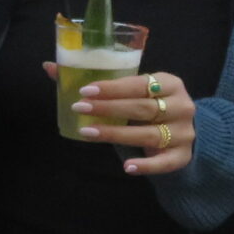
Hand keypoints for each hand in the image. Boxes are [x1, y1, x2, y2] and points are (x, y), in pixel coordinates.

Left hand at [50, 64, 197, 175]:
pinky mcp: (182, 156)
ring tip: (89, 133)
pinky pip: (164, 163)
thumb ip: (98, 83)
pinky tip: (127, 166)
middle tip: (80, 109)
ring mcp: (184, 133)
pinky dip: (146, 165)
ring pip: (149, 135)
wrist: (182, 133)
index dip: (113, 87)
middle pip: (143, 108)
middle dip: (109, 108)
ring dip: (116, 134)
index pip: (141, 83)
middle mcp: (181, 106)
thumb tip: (49, 67)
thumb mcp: (132, 93)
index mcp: (170, 83)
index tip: (85, 90)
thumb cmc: (150, 108)